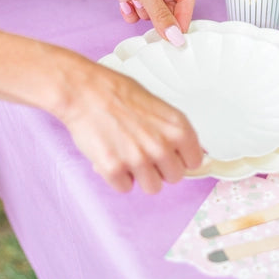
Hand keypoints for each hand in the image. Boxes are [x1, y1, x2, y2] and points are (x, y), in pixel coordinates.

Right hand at [52, 50, 203, 193]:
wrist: (84, 91)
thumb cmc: (115, 91)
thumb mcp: (156, 104)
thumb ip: (171, 129)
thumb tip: (184, 149)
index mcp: (176, 126)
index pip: (195, 160)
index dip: (182, 159)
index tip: (175, 158)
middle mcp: (161, 145)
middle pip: (175, 177)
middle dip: (161, 168)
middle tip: (145, 152)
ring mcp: (138, 160)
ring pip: (152, 187)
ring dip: (140, 175)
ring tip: (127, 152)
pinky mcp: (114, 170)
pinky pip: (125, 187)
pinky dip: (117, 176)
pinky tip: (112, 155)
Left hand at [67, 0, 194, 44]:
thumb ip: (161, 16)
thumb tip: (176, 37)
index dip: (183, 17)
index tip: (177, 36)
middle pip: (170, 8)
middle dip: (159, 16)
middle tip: (154, 27)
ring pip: (152, 12)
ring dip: (143, 13)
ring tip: (133, 2)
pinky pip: (137, 12)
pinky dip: (131, 12)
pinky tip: (123, 3)